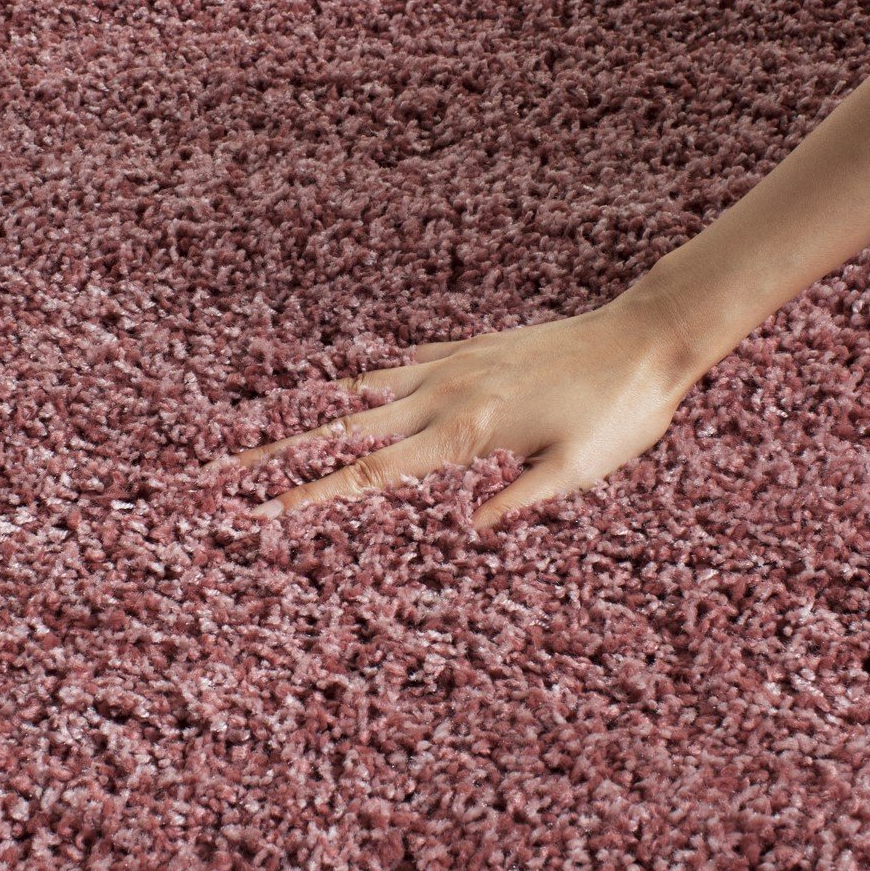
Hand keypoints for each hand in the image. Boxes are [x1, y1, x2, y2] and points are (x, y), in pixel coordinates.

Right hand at [207, 292, 698, 531]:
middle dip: (280, 451)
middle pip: (344, 427)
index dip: (313, 495)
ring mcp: (453, 364)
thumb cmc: (621, 412)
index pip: (372, 474)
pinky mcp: (469, 346)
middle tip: (224, 466)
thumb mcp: (578, 472)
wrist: (645, 336)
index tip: (261, 512)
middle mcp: (445, 394)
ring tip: (266, 420)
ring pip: (364, 389)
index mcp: (466, 433)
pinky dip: (369, 375)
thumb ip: (517, 499)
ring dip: (313, 409)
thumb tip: (465, 534)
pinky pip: (402, 361)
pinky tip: (352, 383)